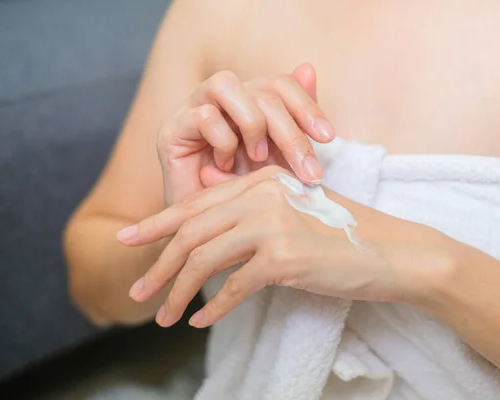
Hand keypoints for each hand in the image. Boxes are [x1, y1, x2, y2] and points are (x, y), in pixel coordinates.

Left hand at [118, 165, 456, 327]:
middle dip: (158, 265)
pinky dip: (214, 307)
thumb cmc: (344, 234)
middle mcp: (263, 195)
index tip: (128, 239)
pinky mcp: (284, 257)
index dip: (156, 222)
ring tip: (163, 316)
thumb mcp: (294, 212)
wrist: (391, 251)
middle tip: (138, 292)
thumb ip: (251, 214)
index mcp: (262, 180)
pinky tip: (202, 320)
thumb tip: (208, 230)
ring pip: (205, 259)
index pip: (196, 202)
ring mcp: (273, 223)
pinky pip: (234, 286)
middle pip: (191, 231)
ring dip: (178, 292)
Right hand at [158, 63, 334, 205]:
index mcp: (249, 101)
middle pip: (261, 88)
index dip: (306, 105)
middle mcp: (221, 99)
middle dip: (290, 129)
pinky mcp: (172, 130)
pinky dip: (223, 142)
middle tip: (307, 170)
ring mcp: (193, 109)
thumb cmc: (247, 197)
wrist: (211, 233)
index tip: (328, 138)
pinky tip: (226, 167)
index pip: (280, 83)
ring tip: (259, 157)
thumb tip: (308, 68)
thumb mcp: (281, 162)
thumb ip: (295, 121)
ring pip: (226, 83)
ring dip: (252, 122)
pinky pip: (203, 116)